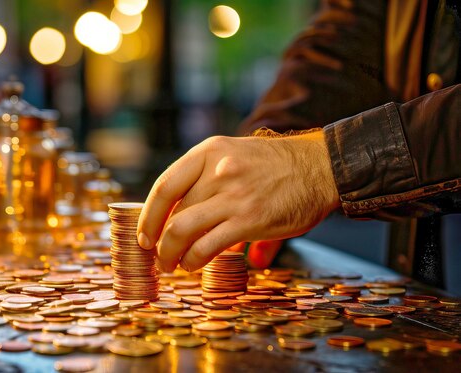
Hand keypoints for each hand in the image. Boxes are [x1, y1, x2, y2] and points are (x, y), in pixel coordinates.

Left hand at [136, 131, 338, 272]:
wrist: (320, 167)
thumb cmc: (276, 166)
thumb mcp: (235, 156)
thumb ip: (208, 183)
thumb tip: (188, 221)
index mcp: (208, 152)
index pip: (164, 186)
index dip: (148, 215)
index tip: (144, 234)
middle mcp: (216, 171)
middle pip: (173, 212)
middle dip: (158, 241)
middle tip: (157, 256)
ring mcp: (232, 196)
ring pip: (183, 229)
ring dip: (171, 254)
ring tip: (172, 265)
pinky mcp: (249, 220)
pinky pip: (207, 246)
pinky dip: (194, 260)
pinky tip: (193, 265)